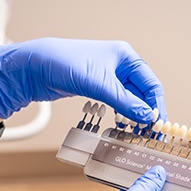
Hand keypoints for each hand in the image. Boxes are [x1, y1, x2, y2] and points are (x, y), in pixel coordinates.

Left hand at [0, 38, 165, 120]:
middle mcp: (119, 66)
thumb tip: (147, 115)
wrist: (33, 67)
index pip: (150, 84)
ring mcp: (108, 77)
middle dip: (146, 112)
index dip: (156, 105)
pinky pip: (117, 103)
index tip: (157, 124)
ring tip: (138, 131)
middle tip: (149, 132)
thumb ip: (125, 101)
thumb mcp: (99, 83)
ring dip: (135, 114)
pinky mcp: (97, 88)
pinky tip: (123, 124)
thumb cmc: (63, 63)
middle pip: (142, 93)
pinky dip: (122, 114)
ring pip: (130, 99)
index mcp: (125, 57)